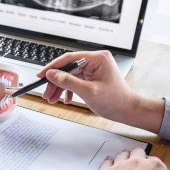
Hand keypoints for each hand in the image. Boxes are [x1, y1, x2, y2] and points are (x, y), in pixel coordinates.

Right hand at [36, 51, 164, 132]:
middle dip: (56, 82)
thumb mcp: (88, 92)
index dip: (53, 67)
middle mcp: (96, 61)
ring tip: (52, 99)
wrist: (127, 110)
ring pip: (70, 75)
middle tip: (46, 93)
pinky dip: (68, 90)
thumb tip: (52, 74)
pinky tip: (65, 99)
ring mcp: (94, 69)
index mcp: (98, 58)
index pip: (69, 58)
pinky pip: (75, 80)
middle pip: (68, 68)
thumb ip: (68, 81)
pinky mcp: (92, 76)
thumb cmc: (115, 101)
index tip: (41, 75)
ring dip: (60, 87)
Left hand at [94, 149, 169, 169]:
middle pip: (137, 154)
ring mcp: (120, 167)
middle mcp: (137, 163)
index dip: (151, 167)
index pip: (154, 162)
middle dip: (137, 158)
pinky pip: (106, 162)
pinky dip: (108, 162)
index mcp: (156, 168)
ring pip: (122, 156)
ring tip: (122, 163)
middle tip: (136, 166)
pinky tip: (109, 164)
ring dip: (123, 159)